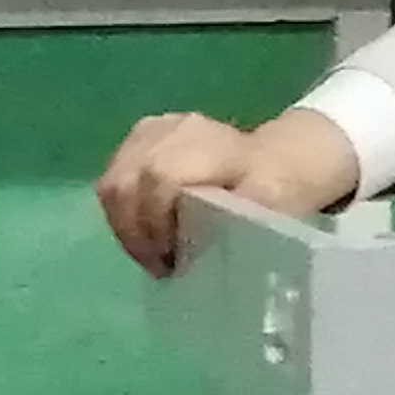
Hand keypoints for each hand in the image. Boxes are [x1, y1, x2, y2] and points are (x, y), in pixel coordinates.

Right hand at [94, 105, 362, 275]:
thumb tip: (200, 253)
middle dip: (132, 232)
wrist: (281, 156)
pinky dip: (121, 209)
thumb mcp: (271, 209)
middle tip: (158, 265)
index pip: (158, 178)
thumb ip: (237, 225)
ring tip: (151, 252)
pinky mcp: (142, 135)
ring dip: (123, 224)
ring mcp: (155, 129)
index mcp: (211, 147)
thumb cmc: (278, 189)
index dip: (152, 223)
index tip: (168, 260)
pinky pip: (114, 174)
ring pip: (113, 179)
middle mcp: (176, 130)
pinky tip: (145, 230)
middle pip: (126, 180)